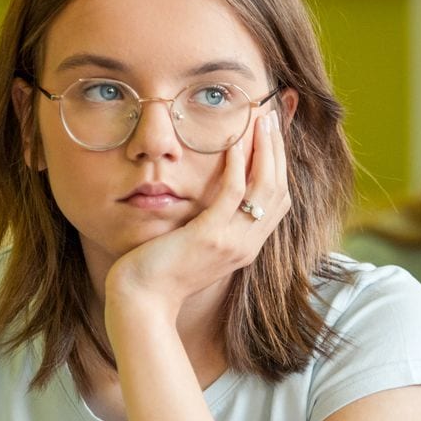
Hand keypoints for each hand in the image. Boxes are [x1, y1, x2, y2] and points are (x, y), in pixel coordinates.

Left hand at [104, 108, 289, 320]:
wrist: (142, 303)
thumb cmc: (159, 276)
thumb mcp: (194, 249)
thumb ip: (209, 227)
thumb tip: (208, 204)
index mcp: (245, 248)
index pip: (277, 203)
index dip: (279, 167)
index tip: (273, 137)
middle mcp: (246, 246)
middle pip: (278, 190)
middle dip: (277, 150)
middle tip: (271, 117)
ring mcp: (231, 242)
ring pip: (265, 187)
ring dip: (266, 148)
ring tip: (262, 119)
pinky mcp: (210, 236)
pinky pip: (233, 193)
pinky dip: (238, 164)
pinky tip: (234, 140)